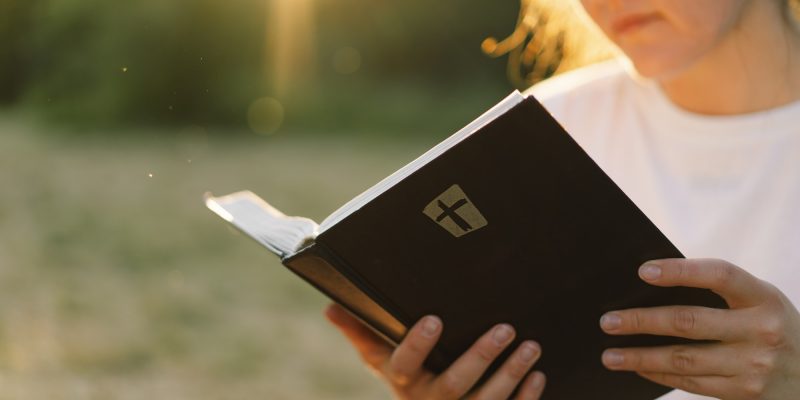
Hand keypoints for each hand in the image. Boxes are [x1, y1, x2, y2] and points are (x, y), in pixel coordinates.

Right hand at [325, 304, 545, 398]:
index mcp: (403, 382)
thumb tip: (330, 306)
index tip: (434, 319)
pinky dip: (525, 398)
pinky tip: (539, 376)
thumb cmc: (403, 377)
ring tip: (531, 347)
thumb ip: (359, 332)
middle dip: (480, 357)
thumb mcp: (377, 358)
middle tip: (505, 328)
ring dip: (510, 375)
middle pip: (454, 385)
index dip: (417, 345)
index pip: (404, 366)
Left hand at [600, 258, 799, 399]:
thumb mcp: (758, 301)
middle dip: (642, 321)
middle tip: (608, 321)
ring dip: (640, 357)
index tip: (643, 271)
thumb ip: (720, 293)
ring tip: (610, 354)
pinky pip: (691, 383)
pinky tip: (638, 367)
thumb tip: (651, 287)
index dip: (680, 271)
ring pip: (683, 359)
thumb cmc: (769, 325)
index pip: (719, 275)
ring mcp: (754, 365)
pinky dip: (659, 375)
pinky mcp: (745, 393)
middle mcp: (761, 330)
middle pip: (689, 322)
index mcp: (763, 297)